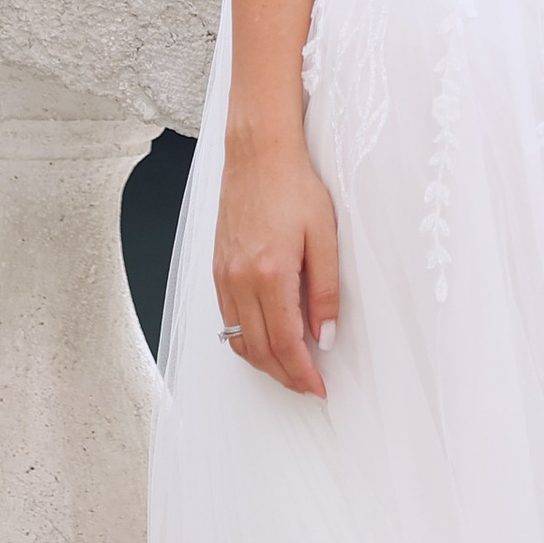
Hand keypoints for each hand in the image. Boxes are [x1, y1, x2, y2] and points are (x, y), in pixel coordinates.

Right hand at [214, 116, 342, 396]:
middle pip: (259, 350)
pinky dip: (245, 338)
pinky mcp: (217, 267)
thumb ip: (326, 291)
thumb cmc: (295, 186)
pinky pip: (227, 318)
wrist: (257, 153)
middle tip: (307, 385)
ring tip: (290, 368)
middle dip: (284, 376)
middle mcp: (240, 280)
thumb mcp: (325, 236)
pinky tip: (265, 336)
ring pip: (239, 339)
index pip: (285, 343)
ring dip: (264, 361)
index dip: (302, 374)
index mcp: (271, 275)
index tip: (318, 388)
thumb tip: (325, 336)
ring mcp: (224, 275)